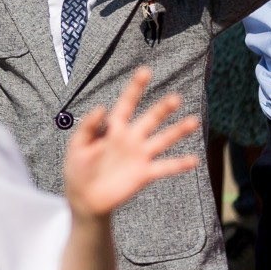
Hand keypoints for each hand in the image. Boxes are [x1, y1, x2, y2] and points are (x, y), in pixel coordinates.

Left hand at [61, 67, 199, 219]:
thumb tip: (101, 107)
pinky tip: (194, 159)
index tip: (146, 71)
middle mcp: (130, 139)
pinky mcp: (144, 173)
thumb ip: (87, 127)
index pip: (126, 104)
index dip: (135, 88)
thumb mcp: (76, 146)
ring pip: (162, 139)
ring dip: (177, 131)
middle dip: (162, 108)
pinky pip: (165, 167)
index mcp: (112, 129)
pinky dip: (179, 164)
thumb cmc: (78, 170)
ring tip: (193, 121)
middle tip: (176, 97)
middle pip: (149, 119)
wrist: (84, 199)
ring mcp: (139, 156)